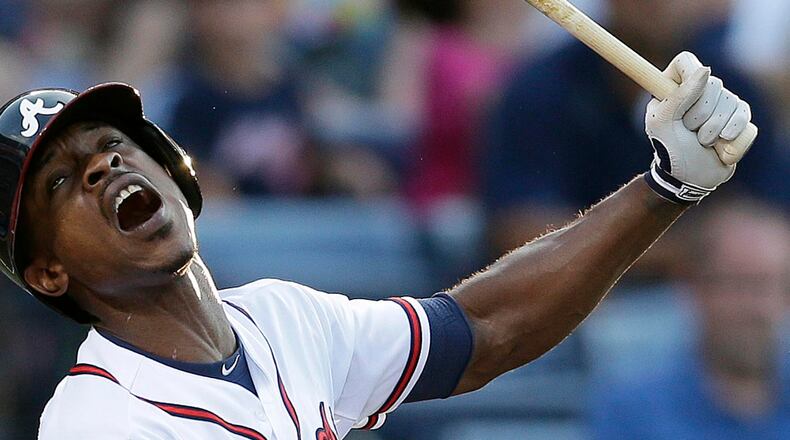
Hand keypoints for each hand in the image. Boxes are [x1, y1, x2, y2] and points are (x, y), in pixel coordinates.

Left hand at [644, 52, 752, 203]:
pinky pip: (746, 120)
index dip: (688, 76)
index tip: (683, 98)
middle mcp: (699, 91)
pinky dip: (732, 138)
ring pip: (731, 103)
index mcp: (673, 87)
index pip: (685, 61)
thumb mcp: (662, 123)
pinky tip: (719, 146)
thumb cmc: (669, 149)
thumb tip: (705, 70)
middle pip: (713, 84)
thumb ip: (678, 96)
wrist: (687, 177)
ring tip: (702, 142)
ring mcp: (722, 103)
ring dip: (714, 130)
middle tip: (687, 130)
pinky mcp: (739, 119)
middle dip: (700, 114)